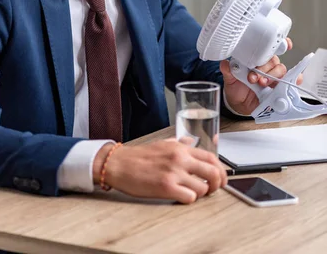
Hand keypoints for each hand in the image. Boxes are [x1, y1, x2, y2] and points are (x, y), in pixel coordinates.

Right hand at [93, 138, 226, 203]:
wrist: (120, 163)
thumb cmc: (139, 155)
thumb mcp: (163, 142)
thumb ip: (180, 143)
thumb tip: (192, 141)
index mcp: (181, 148)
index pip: (212, 157)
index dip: (221, 170)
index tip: (221, 178)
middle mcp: (180, 159)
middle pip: (213, 173)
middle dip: (217, 184)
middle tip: (213, 189)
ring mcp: (174, 173)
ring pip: (203, 188)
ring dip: (201, 194)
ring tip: (193, 193)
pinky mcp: (166, 187)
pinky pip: (189, 198)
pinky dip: (189, 200)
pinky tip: (181, 196)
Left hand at [220, 38, 300, 114]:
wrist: (239, 104)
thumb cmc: (236, 88)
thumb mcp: (230, 79)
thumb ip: (229, 71)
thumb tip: (225, 64)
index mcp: (255, 59)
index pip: (269, 47)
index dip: (278, 43)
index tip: (281, 43)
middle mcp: (266, 66)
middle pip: (273, 60)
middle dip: (264, 68)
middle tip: (253, 77)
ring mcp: (273, 77)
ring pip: (280, 70)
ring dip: (272, 76)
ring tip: (262, 83)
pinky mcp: (278, 88)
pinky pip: (290, 81)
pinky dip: (295, 79)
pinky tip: (295, 80)